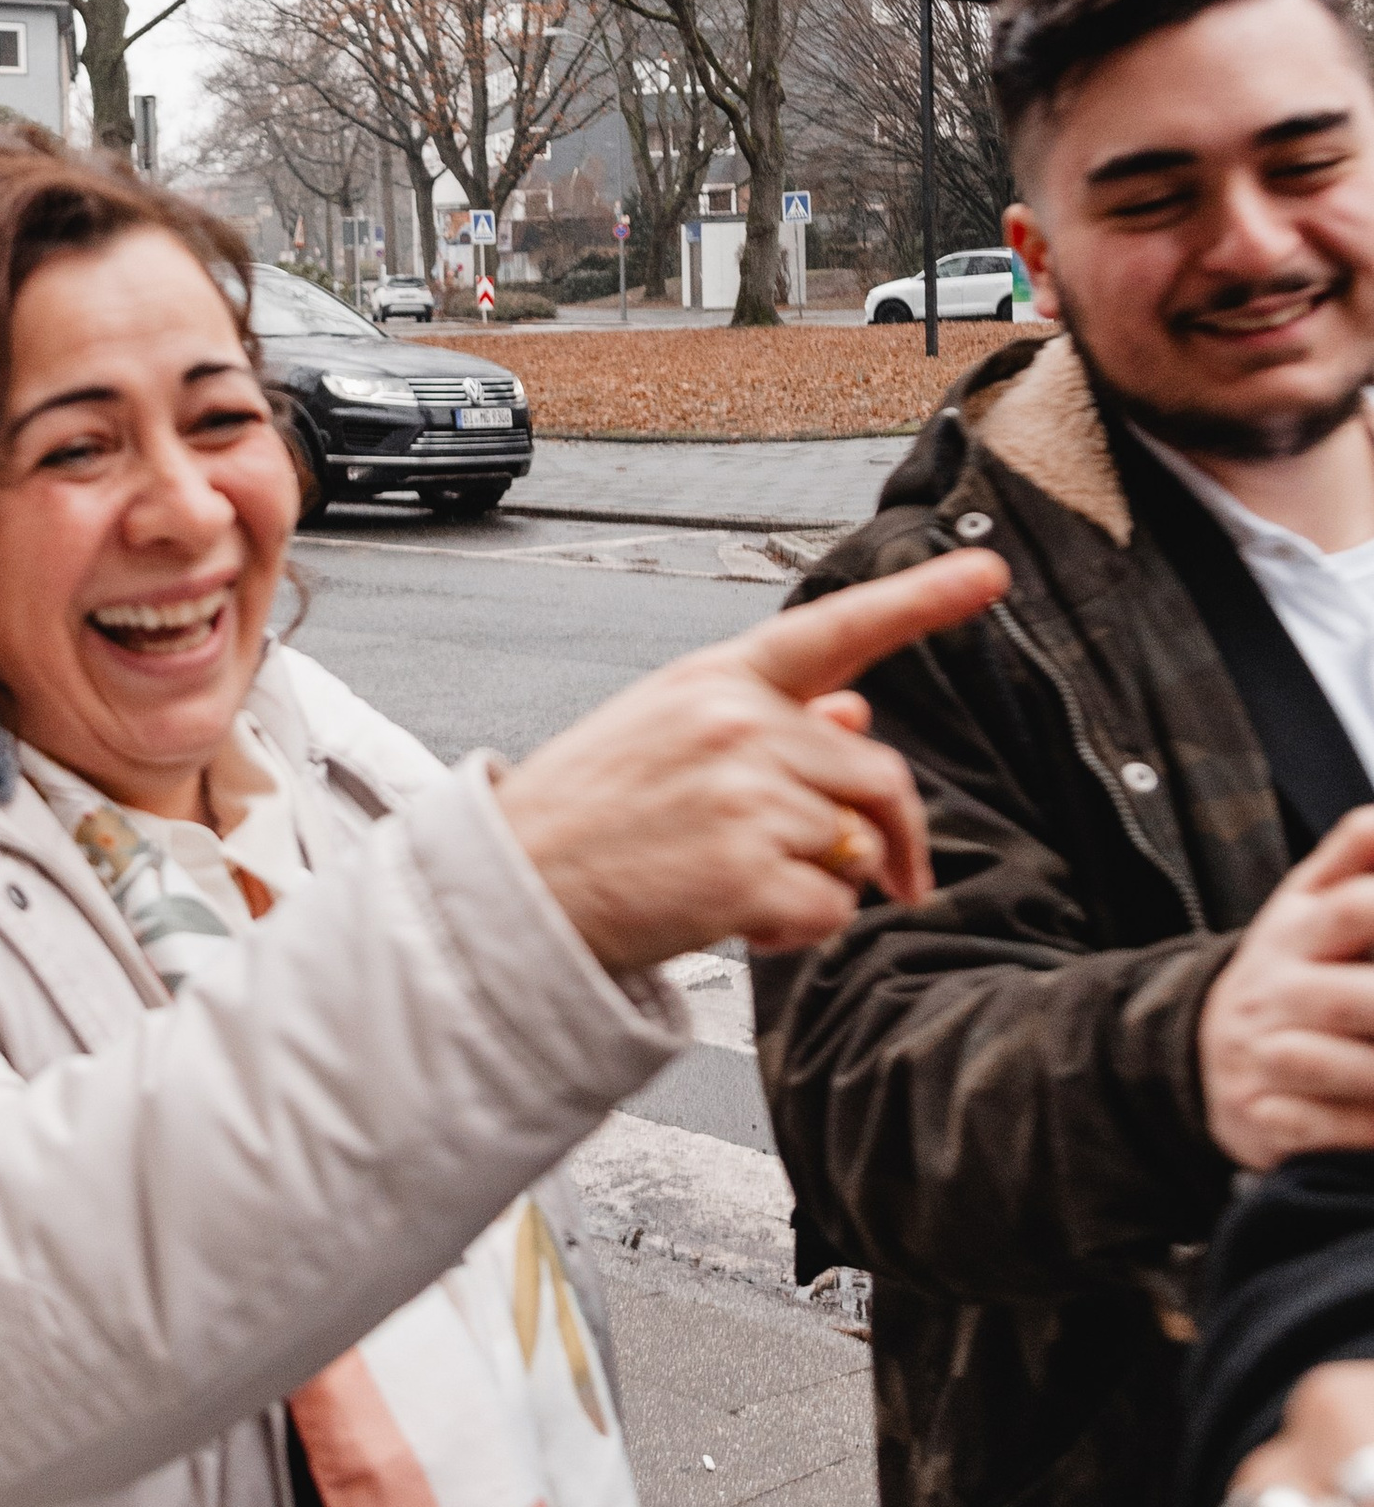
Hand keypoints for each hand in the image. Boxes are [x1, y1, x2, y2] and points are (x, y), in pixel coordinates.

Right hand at [493, 548, 1008, 970]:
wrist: (515, 892)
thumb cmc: (585, 812)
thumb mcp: (663, 732)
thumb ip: (764, 719)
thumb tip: (856, 715)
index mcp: (717, 678)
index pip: (838, 630)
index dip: (925, 600)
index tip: (992, 574)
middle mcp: (736, 725)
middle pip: (879, 774)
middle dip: (890, 835)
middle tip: (891, 878)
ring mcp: (743, 797)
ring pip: (856, 847)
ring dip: (824, 884)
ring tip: (747, 887)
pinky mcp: (744, 874)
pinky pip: (831, 913)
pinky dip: (801, 933)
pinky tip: (742, 922)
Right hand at [1198, 810, 1373, 1165]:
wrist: (1195, 1052)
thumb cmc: (1288, 971)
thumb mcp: (1306, 901)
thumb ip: (1356, 852)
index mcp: (1295, 929)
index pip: (1355, 907)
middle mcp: (1276, 992)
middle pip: (1359, 999)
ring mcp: (1265, 1058)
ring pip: (1343, 1069)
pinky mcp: (1265, 1118)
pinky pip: (1326, 1131)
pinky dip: (1372, 1130)